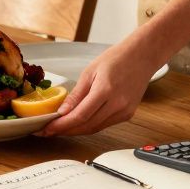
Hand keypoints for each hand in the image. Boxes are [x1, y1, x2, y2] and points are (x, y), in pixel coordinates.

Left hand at [36, 44, 157, 136]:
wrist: (142, 57)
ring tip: (60, 128)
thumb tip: (62, 111)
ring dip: (76, 131)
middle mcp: (117, 104)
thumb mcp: (90, 71)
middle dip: (66, 131)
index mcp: (105, 90)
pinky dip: (89, 126)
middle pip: (86, 126)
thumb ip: (76, 94)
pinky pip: (104, 125)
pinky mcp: (127, 115)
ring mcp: (124, 111)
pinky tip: (78, 123)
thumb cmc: (117, 58)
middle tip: (48, 130)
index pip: (79, 116)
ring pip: (95, 128)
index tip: (47, 128)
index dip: (62, 125)